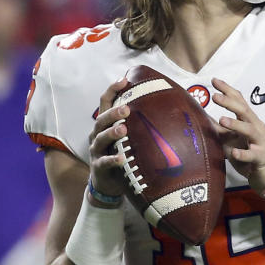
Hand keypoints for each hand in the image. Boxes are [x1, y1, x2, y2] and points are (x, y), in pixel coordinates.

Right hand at [87, 79, 132, 198]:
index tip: (123, 80)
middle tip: (126, 109)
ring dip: (111, 133)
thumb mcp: (128, 138)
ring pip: (100, 139)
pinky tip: (122, 158)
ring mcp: (96, 151)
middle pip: (101, 119)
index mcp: (105, 125)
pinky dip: (113, 160)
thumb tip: (167, 108)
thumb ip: (138, 124)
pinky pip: (104, 162)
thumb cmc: (122, 154)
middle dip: (113, 113)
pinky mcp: (98, 167)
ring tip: (123, 130)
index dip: (112, 90)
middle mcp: (97, 135)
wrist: (107, 184)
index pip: (105, 103)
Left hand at [211, 78, 264, 195]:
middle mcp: (256, 127)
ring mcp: (260, 142)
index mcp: (249, 121)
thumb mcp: (231, 139)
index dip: (227, 90)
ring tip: (221, 119)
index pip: (239, 101)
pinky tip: (234, 153)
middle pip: (244, 111)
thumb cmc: (249, 154)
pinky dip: (243, 153)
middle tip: (215, 96)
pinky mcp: (261, 158)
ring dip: (236, 124)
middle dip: (230, 102)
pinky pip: (252, 155)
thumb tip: (200, 116)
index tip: (214, 80)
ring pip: (249, 130)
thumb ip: (219, 129)